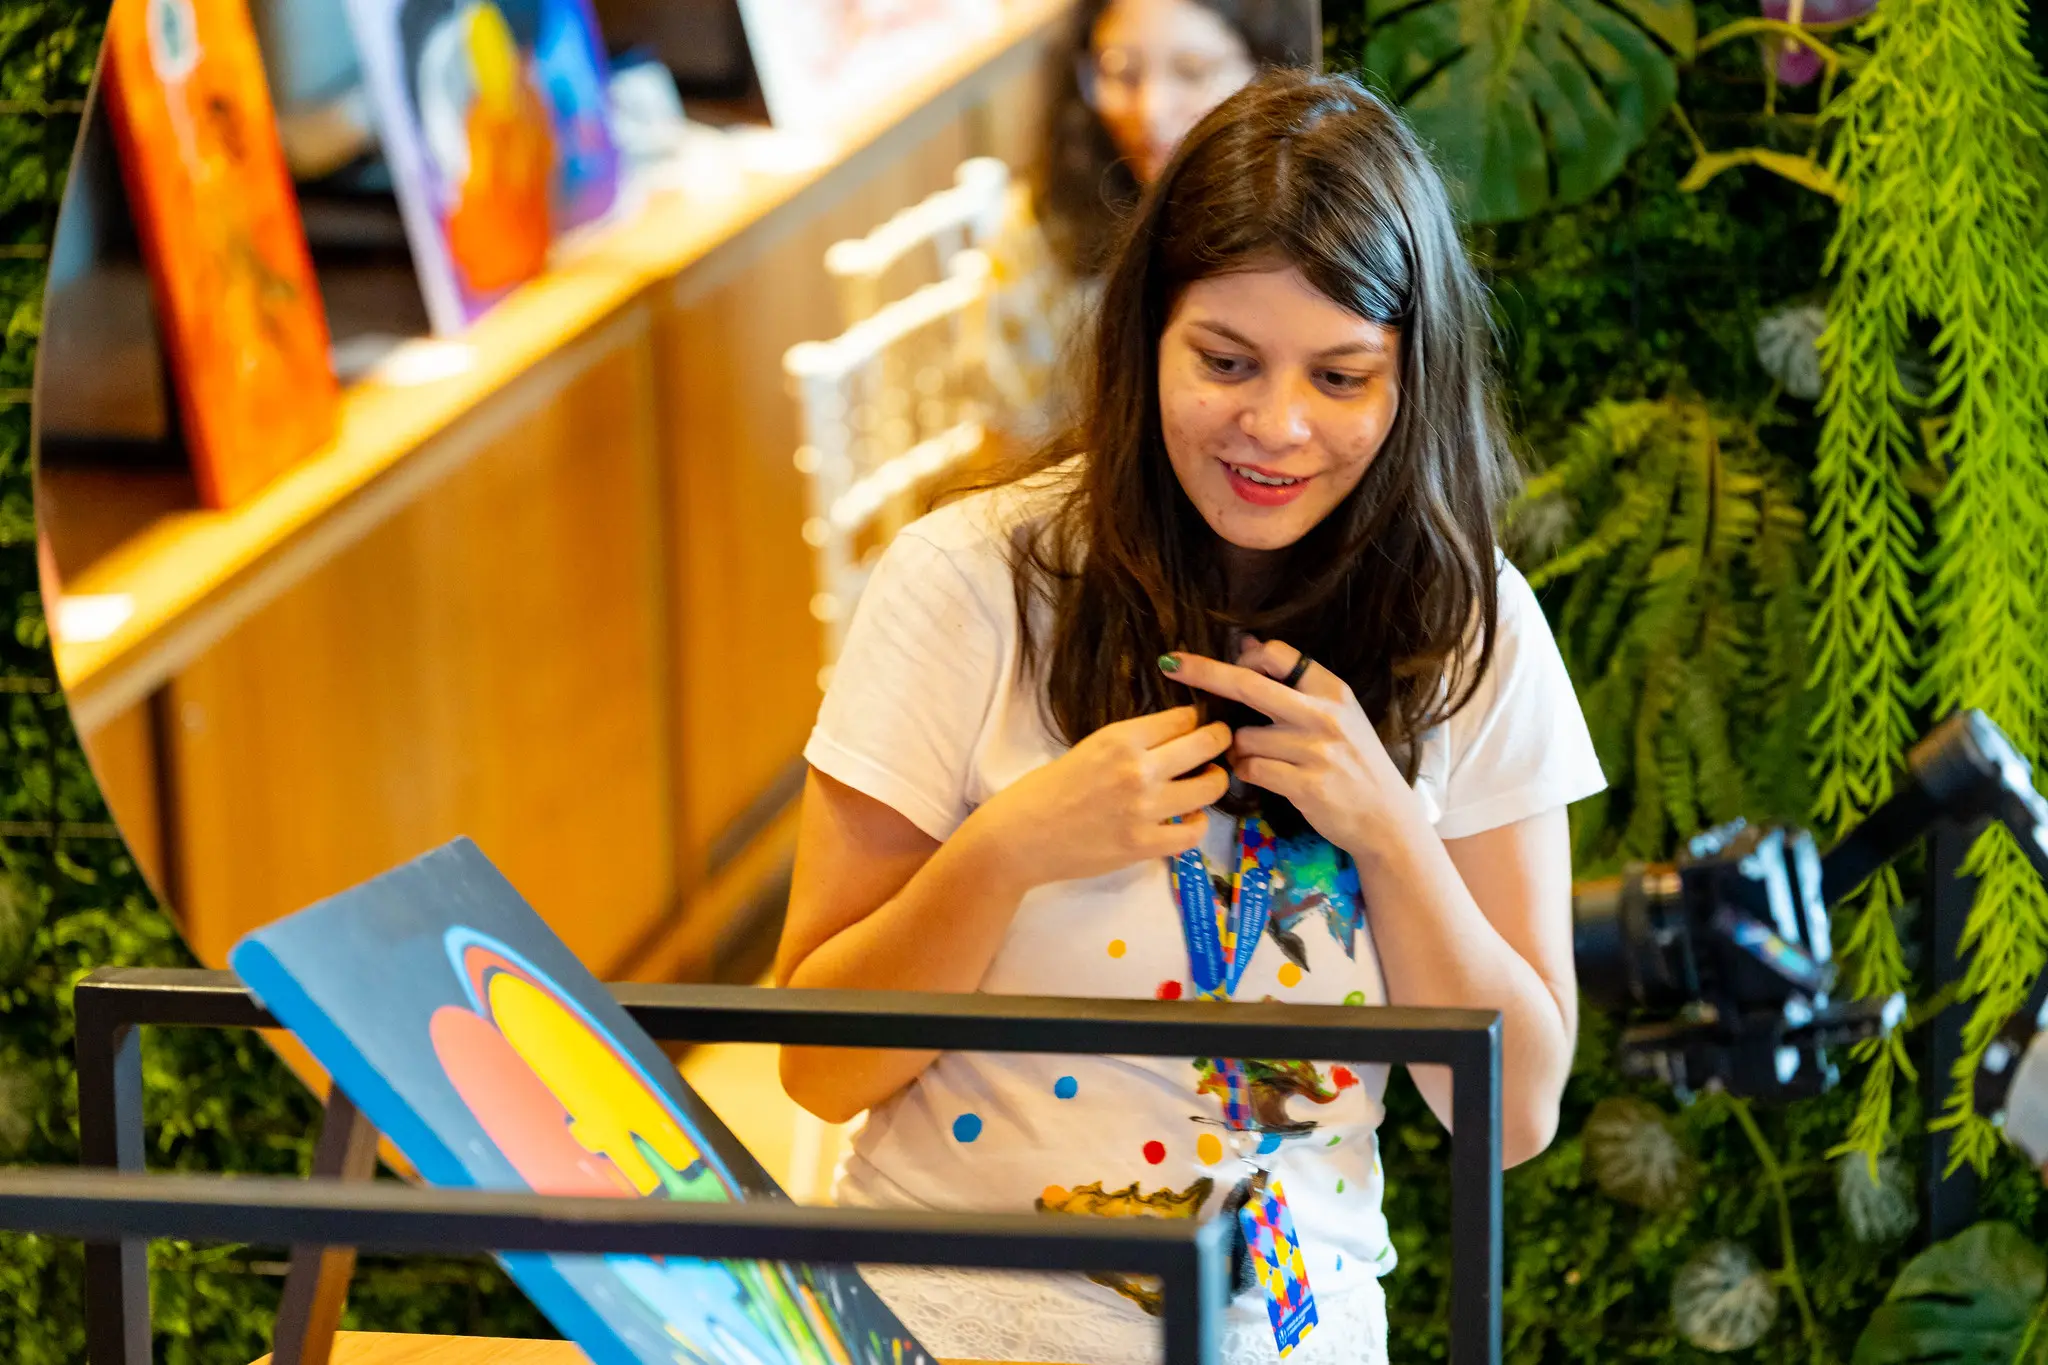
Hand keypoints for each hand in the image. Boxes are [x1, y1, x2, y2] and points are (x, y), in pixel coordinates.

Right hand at [970, 706, 1231, 890]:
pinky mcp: (1143, 845)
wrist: (1019, 837)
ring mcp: (1144, 809)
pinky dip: (1198, 824)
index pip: (1183, 717)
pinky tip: (1190, 819)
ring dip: (1214, 781)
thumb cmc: (1047, 790)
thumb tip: (1176, 738)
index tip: (1200, 724)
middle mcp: (1138, 769)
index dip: (1197, 719)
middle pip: (1207, 744)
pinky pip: (1194, 833)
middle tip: (1221, 744)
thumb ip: (1132, 744)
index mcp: (1120, 738)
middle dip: (1220, 740)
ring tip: (1206, 781)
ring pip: (1210, 788)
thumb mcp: (1090, 749)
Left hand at [1160, 639, 1424, 862]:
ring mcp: (1316, 750)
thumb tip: (1246, 642)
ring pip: (1243, 737)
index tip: (1227, 664)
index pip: (1277, 654)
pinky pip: (1251, 770)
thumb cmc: (1355, 762)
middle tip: (1171, 665)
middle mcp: (1324, 714)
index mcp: (1332, 690)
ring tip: (1254, 758)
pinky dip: (1246, 773)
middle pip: (1249, 684)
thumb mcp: (1336, 713)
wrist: (1386, 818)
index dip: (1244, 657)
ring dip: (1237, 749)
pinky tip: (1260, 777)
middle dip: (1204, 672)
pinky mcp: (1306, 785)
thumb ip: (1294, 681)